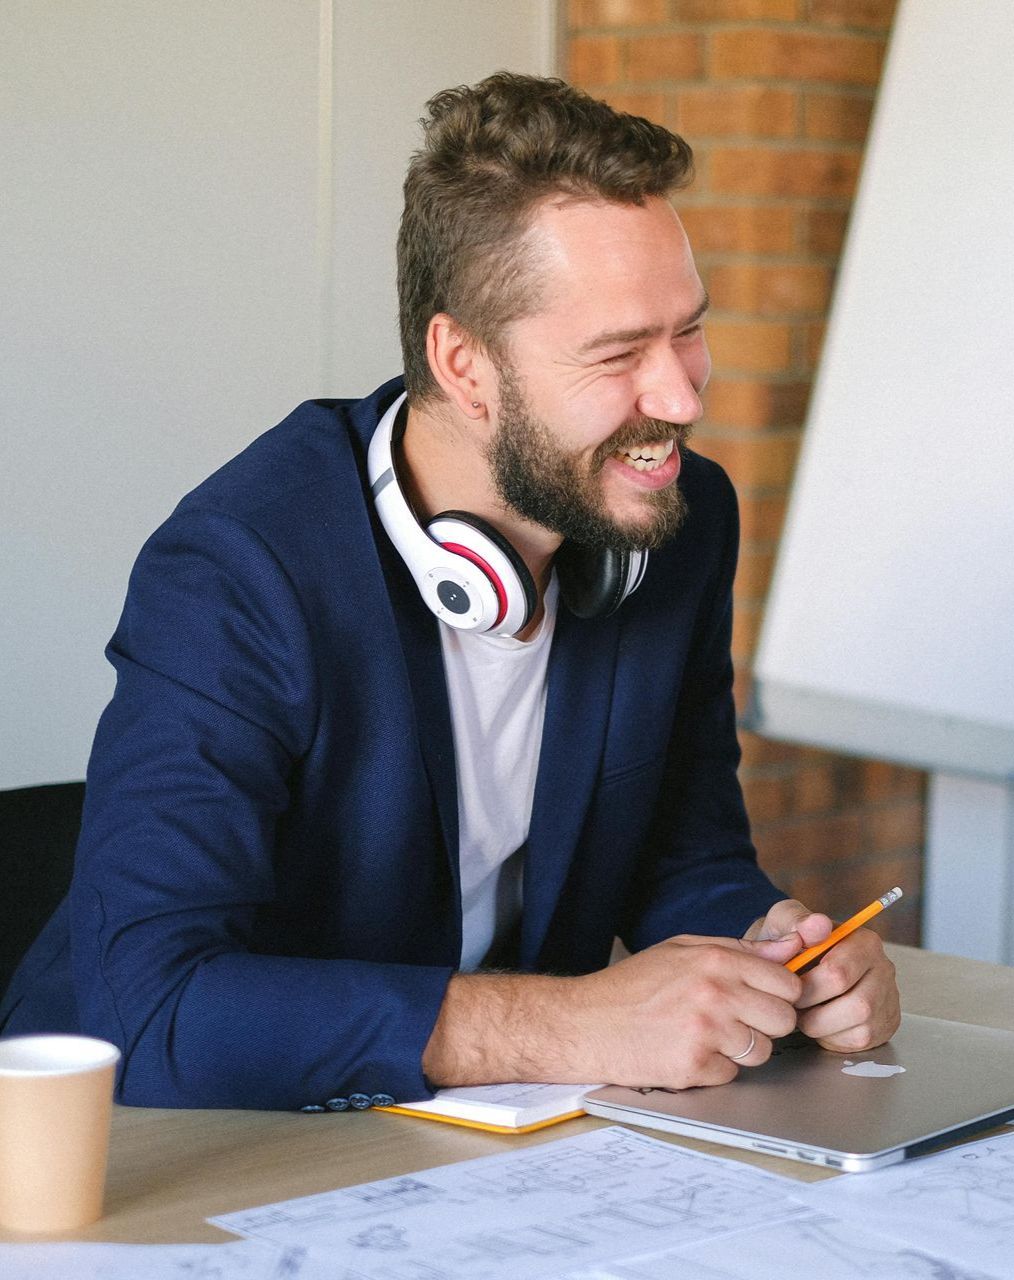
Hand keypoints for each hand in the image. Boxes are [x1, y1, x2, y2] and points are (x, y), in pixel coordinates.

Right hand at [567, 932, 803, 1088]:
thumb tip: (791, 948)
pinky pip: (732, 1074)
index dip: (780, 994)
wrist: (586, 1023)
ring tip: (706, 1036)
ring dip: (740, 1049)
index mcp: (715, 959)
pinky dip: (714, 1068)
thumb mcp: (682, 949)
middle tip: (737, 1021)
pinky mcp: (694, 1066)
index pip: (788, 983)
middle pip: (784, 1019)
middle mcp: (715, 993)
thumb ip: (740, 949)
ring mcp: (706, 1032)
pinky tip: (687, 1052)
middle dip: (765, 1023)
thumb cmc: (632, 985)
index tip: (764, 998)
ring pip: (762, 1051)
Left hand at [746, 898, 900, 1052]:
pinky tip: (818, 1020)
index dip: (806, 986)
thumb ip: (795, 920)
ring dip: (821, 1024)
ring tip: (803, 1011)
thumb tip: (817, 924)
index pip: (839, 973)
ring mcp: (887, 998)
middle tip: (792, 1002)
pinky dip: (831, 1036)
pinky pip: (859, 1041)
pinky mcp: (882, 1024)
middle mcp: (883, 968)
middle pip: (856, 1004)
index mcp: (864, 941)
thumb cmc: (790, 944)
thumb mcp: (784, 922)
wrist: (792, 966)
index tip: (787, 985)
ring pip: (860, 1027)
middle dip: (815, 1009)